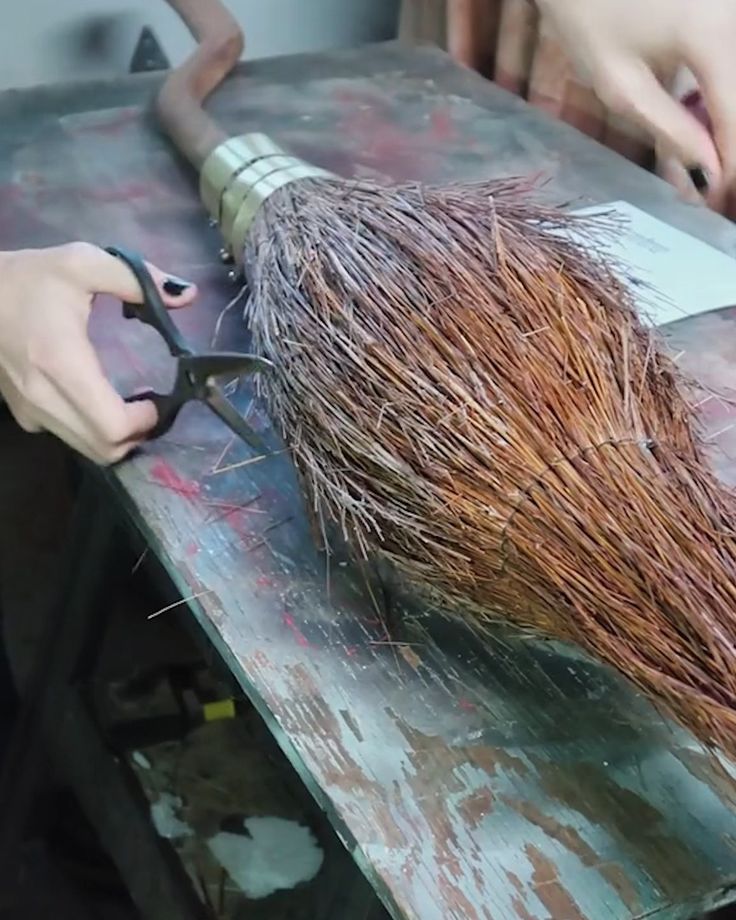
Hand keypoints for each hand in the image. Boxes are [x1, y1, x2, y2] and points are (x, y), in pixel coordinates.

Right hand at [0, 242, 196, 463]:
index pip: (113, 426)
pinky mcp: (23, 415)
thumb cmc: (26, 278)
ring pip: (86, 450)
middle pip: (104, 449)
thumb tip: (186, 294)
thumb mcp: (82, 263)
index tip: (158, 399)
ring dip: (116, 438)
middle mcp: (44, 398)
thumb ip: (137, 279)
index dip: (145, 421)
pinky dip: (91, 431)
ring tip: (130, 406)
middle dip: (137, 435)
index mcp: (62, 364)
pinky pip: (67, 437)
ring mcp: (30, 411)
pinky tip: (97, 402)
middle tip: (151, 406)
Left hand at [537, 0, 735, 207]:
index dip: (731, 164)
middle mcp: (733, 14)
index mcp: (711, 33)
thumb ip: (669, 127)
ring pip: (734, 83)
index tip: (718, 198)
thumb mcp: (620, 85)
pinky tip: (699, 125)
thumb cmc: (588, 17)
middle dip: (727, 147)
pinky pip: (727, 63)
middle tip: (708, 187)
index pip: (735, 115)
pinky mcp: (724, 9)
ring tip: (699, 161)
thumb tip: (710, 169)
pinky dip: (716, 96)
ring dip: (720, 123)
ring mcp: (731, 9)